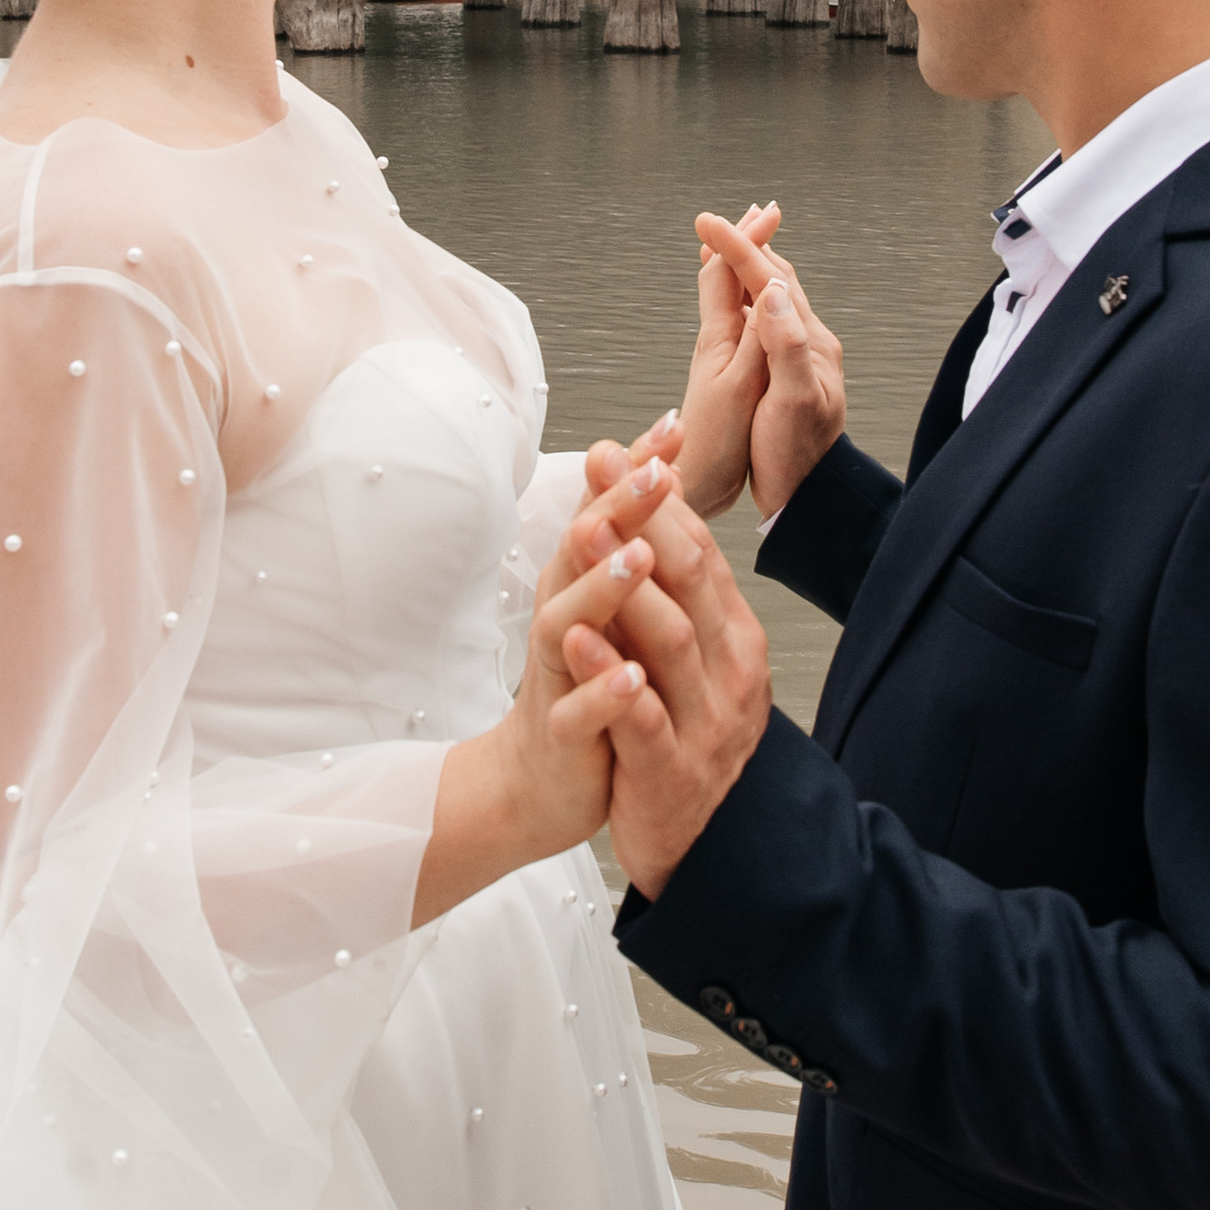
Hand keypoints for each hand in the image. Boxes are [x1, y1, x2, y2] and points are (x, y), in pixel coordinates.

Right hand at [413, 455, 678, 921]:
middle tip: (655, 472)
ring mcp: (557, 676)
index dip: (636, 473)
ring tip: (637, 557)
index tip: (671, 427)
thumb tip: (656, 469)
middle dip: (618, 511)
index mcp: (581, 585)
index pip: (608, 515)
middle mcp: (563, 619)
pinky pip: (578, 711)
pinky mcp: (560, 732)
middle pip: (582, 554)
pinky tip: (631, 677)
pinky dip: (602, 692)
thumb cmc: (583, 686)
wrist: (537, 781)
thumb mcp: (612, 611)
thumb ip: (629, 545)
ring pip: (569, 623)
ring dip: (601, 588)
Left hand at [561, 436, 773, 896]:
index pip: (699, 552)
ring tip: (584, 537)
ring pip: (672, 640)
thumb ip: (673, 596)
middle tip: (604, 471)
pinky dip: (611, 678)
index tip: (613, 453)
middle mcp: (730, 673)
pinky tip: (578, 640)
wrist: (707, 847)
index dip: (656, 500)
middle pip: (692, 581)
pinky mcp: (670, 772)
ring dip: (626, 586)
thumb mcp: (689, 662)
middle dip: (644, 521)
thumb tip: (647, 512)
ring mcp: (705, 723)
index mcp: (734, 638)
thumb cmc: (685, 742)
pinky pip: (641, 718)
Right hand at [690, 213, 846, 517]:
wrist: (809, 499)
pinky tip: (740, 302)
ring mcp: (800, 357)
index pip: (770, 279)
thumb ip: (785, 346)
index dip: (737, 247)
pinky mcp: (788, 373)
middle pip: (775, 278)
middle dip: (745, 246)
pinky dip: (748, 298)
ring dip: (748, 268)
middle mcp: (809, 342)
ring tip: (725, 247)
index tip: (706, 222)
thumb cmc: (798, 458)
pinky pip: (767, 320)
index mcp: (809, 343)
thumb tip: (772, 292)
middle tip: (715, 223)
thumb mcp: (792, 401)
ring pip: (772, 297)